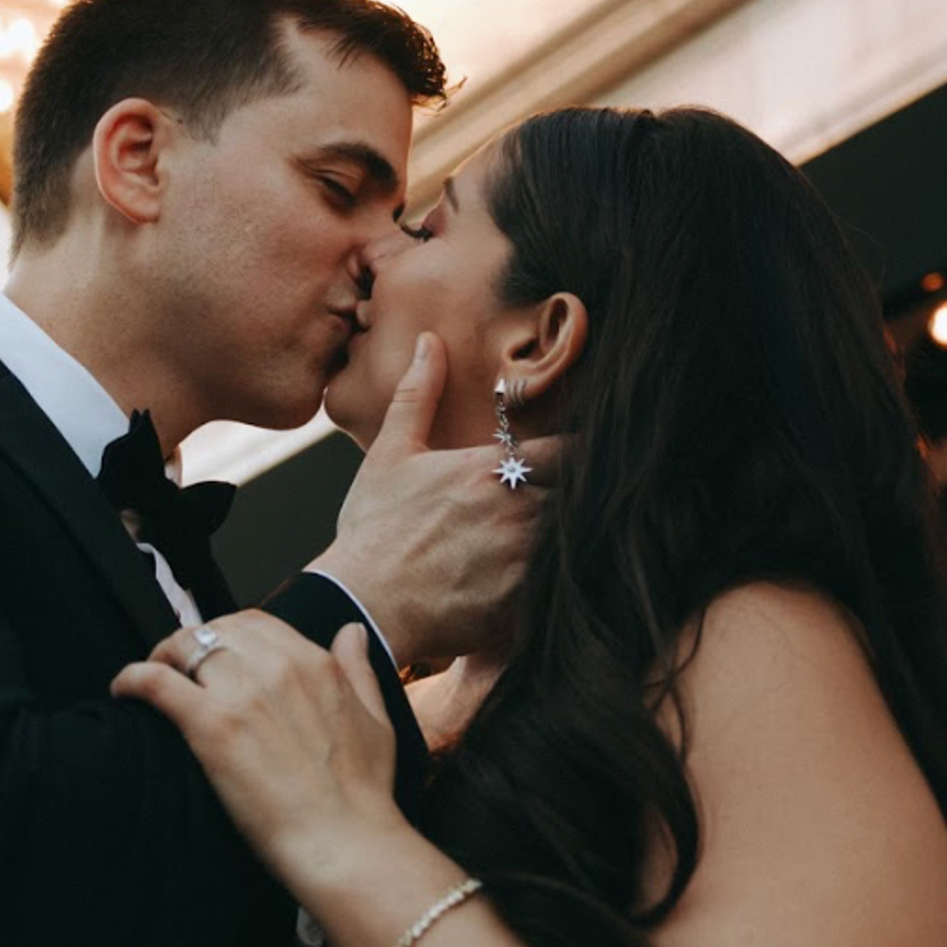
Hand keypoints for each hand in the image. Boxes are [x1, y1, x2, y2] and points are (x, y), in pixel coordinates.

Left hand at [112, 614, 401, 895]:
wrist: (345, 842)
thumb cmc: (362, 795)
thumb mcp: (376, 720)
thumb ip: (359, 669)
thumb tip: (348, 631)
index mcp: (314, 663)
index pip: (256, 624)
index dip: (228, 635)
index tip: (215, 656)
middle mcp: (277, 667)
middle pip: (216, 630)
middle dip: (194, 642)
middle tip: (179, 667)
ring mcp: (242, 694)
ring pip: (184, 646)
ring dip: (162, 656)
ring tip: (151, 677)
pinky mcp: (210, 726)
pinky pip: (156, 681)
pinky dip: (133, 679)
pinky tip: (123, 689)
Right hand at [317, 335, 554, 664]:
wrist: (362, 605)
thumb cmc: (375, 531)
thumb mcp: (391, 454)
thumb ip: (419, 395)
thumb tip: (429, 341)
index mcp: (492, 469)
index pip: (570, 451)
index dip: (578, 456)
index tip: (572, 463)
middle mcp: (517, 509)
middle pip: (583, 496)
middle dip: (582, 499)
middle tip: (580, 505)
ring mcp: (524, 559)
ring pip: (579, 542)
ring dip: (575, 541)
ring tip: (570, 548)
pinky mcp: (525, 605)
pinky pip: (564, 590)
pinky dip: (563, 587)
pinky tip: (552, 591)